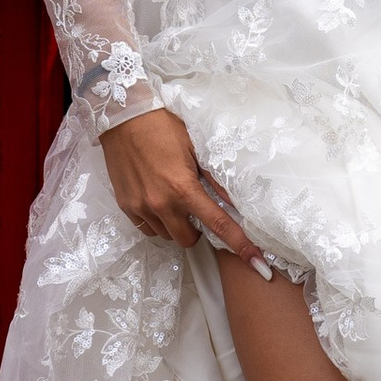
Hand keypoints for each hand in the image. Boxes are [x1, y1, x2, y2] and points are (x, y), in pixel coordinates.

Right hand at [101, 108, 254, 254]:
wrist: (124, 117)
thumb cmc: (162, 127)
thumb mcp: (196, 147)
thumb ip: (215, 178)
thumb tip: (234, 200)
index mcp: (183, 188)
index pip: (218, 224)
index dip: (240, 245)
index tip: (256, 262)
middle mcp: (161, 203)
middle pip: (188, 240)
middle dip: (197, 231)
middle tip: (196, 210)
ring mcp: (141, 207)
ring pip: (166, 235)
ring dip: (175, 225)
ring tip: (173, 200)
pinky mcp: (126, 206)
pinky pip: (147, 228)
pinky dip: (157, 220)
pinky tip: (157, 200)